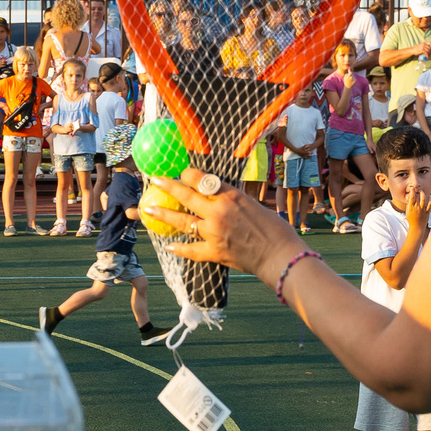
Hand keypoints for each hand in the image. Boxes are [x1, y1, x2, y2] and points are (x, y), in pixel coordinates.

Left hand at [137, 171, 302, 273]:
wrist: (281, 257)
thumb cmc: (276, 231)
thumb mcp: (256, 206)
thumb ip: (235, 202)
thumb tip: (221, 198)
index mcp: (231, 196)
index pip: (203, 179)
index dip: (189, 175)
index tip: (182, 173)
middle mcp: (218, 212)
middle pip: (187, 196)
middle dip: (168, 186)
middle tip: (155, 180)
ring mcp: (214, 233)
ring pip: (182, 221)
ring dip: (164, 215)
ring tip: (148, 209)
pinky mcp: (214, 252)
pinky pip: (191, 249)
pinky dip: (179, 247)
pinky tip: (168, 246)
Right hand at [405, 184, 430, 226]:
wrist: (417, 227)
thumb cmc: (411, 219)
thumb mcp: (408, 211)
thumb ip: (409, 204)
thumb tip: (409, 197)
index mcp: (411, 208)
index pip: (411, 197)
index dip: (412, 192)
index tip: (412, 188)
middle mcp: (417, 208)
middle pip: (418, 197)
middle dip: (417, 192)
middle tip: (417, 190)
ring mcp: (422, 210)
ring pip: (423, 199)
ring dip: (423, 194)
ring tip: (422, 192)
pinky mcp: (427, 212)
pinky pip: (430, 204)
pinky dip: (430, 199)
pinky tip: (430, 196)